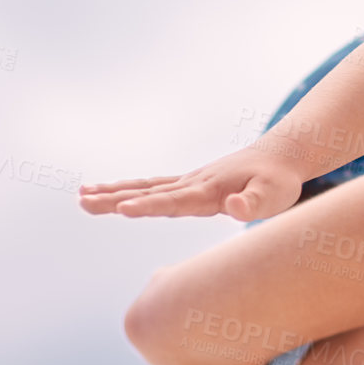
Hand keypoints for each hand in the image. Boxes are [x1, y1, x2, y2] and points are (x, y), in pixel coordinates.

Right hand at [78, 144, 306, 220]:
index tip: (123, 208)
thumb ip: (253, 204)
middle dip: (116, 199)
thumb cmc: (279, 180)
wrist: (281, 156)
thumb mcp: (274, 195)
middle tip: (83, 202)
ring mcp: (190, 182)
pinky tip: (109, 195)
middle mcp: (194, 184)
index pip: (175, 201)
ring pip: (147, 188)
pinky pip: (155, 188)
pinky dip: (130, 190)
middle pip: (150, 193)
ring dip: (114, 193)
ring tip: (82, 197)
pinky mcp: (191, 184)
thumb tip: (235, 208)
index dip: (150, 206)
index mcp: (210, 190)